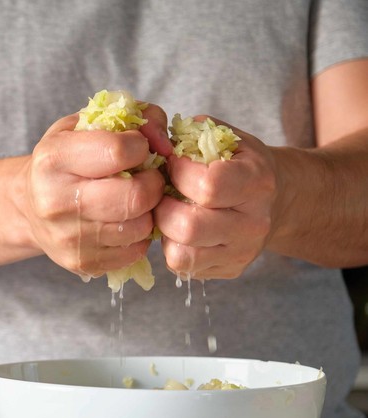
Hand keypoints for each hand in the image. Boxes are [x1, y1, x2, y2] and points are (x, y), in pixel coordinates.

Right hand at [19, 106, 168, 276]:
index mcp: (53, 159)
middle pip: (134, 196)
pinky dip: (139, 235)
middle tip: (146, 178)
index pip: (119, 151)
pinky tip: (125, 221)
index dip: (140, 147)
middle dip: (153, 183)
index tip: (135, 148)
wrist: (29, 206)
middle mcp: (54, 201)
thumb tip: (165, 144)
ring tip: (134, 200)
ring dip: (149, 211)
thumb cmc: (66, 160)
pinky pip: (135, 251)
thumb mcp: (88, 124)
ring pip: (140, 226)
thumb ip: (135, 118)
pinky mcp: (82, 263)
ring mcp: (68, 238)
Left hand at [154, 117, 276, 278]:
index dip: (178, 172)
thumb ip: (192, 135)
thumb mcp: (225, 138)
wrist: (277, 199)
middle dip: (163, 207)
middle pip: (189, 227)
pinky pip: (183, 266)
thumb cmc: (239, 163)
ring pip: (181, 254)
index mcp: (257, 182)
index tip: (174, 164)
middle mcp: (254, 223)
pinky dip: (171, 247)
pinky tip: (179, 229)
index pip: (207, 185)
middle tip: (162, 194)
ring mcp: (242, 252)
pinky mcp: (229, 270)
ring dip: (164, 232)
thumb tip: (154, 144)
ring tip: (170, 212)